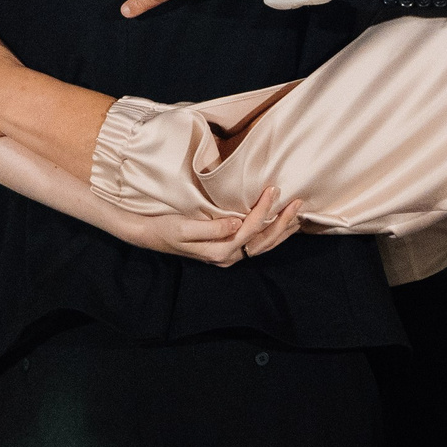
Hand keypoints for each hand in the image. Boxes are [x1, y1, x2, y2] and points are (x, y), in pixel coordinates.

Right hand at [117, 185, 305, 267]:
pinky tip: (281, 225)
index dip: (264, 210)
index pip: (249, 230)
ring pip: (262, 245)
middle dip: (282, 222)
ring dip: (281, 230)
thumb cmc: (165, 228)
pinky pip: (255, 243)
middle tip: (297, 202)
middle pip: (262, 241)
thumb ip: (211, 228)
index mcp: (218, 252)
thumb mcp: (184, 228)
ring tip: (297, 215)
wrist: (149, 235)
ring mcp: (227, 255)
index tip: (273, 189)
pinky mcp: (226, 248)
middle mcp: (226, 257)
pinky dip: (271, 234)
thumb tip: (236, 223)